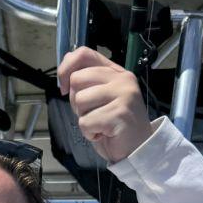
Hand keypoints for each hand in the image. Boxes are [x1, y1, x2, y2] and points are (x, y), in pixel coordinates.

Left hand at [58, 47, 153, 162]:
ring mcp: (123, 95)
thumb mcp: (100, 97)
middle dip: (76, 101)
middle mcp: (122, 79)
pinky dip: (89, 132)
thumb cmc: (114, 125)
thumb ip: (87, 82)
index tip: (64, 88)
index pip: (84, 54)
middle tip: (92, 113)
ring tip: (99, 123)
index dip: (66, 68)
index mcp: (116, 72)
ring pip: (80, 100)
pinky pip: (86, 121)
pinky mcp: (119, 114)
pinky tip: (103, 134)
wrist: (137, 148)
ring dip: (83, 118)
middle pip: (77, 79)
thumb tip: (64, 73)